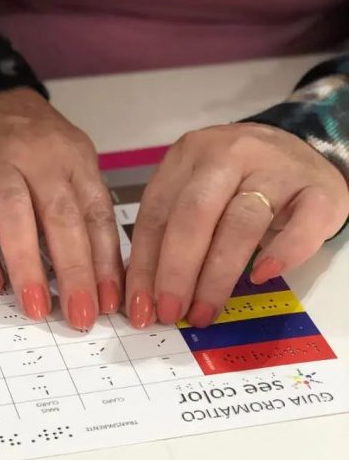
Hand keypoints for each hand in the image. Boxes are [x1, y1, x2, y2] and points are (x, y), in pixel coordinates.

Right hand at [0, 88, 122, 329]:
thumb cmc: (28, 143)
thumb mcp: (67, 162)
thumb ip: (81, 209)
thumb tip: (97, 278)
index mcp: (73, 156)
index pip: (95, 214)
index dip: (104, 263)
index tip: (107, 304)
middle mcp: (36, 153)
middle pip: (60, 216)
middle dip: (74, 271)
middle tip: (79, 316)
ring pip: (14, 214)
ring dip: (28, 265)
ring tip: (36, 307)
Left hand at [127, 123, 348, 328]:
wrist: (304, 147)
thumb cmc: (238, 180)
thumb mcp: (196, 192)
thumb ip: (168, 231)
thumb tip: (143, 293)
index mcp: (187, 156)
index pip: (156, 213)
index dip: (144, 264)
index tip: (139, 306)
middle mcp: (228, 156)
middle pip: (194, 215)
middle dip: (176, 271)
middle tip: (170, 312)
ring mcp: (277, 169)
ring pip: (241, 223)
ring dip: (217, 275)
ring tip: (204, 311)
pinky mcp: (321, 189)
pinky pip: (304, 224)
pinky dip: (282, 253)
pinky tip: (261, 276)